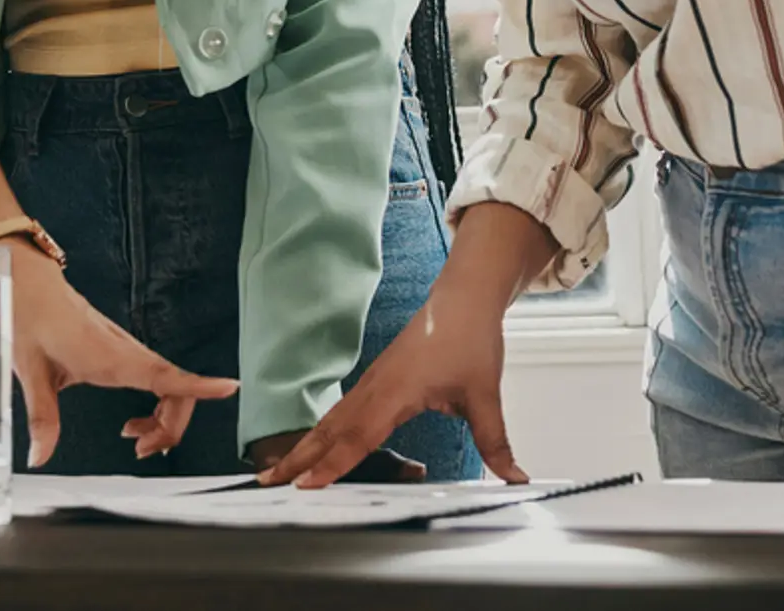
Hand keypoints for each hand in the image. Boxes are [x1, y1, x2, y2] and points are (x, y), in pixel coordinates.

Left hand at [10, 250, 235, 465]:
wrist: (30, 285)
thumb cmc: (31, 317)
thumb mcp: (31, 371)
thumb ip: (42, 417)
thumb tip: (41, 456)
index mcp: (109, 357)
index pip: (164, 375)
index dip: (199, 384)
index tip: (229, 388)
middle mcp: (127, 352)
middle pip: (176, 392)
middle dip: (171, 428)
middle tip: (142, 450)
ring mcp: (129, 351)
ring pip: (170, 387)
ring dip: (164, 420)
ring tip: (138, 441)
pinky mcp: (124, 352)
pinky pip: (158, 381)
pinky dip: (157, 406)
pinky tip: (133, 422)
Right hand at [259, 291, 522, 488]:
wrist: (462, 299)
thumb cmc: (470, 340)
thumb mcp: (485, 395)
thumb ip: (495, 442)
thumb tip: (515, 478)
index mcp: (396, 391)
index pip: (359, 436)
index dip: (332, 464)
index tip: (306, 485)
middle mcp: (375, 387)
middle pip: (331, 429)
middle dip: (299, 457)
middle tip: (268, 482)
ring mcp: (372, 382)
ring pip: (331, 419)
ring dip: (305, 445)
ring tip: (279, 470)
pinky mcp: (375, 380)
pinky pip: (342, 410)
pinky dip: (322, 431)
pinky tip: (313, 445)